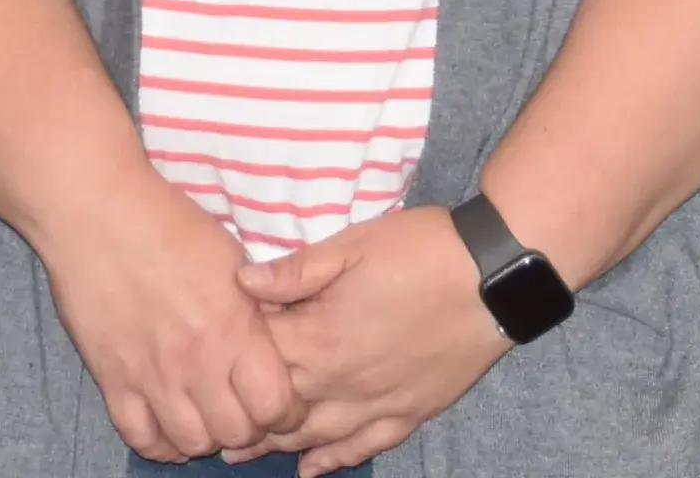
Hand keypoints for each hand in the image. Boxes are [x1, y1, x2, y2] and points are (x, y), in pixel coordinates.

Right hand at [31, 182, 303, 461]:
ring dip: (204, 435)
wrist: (97, 212)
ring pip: (192, 443)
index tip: (276, 398)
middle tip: (238, 405)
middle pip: (237, 435)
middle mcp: (198, 362)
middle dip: (247, 427)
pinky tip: (165, 422)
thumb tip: (276, 342)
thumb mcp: (233, 259)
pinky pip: (140, 437)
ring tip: (202, 413)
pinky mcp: (112, 379)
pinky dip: (159, 441)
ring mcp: (152, 375)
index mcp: (235, 329)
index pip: (276, 407)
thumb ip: (257, 309)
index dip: (284, 411)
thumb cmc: (169, 224)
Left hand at [233, 206, 508, 475]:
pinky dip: (334, 461)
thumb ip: (294, 271)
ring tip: (237, 453)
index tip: (205, 361)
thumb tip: (240, 283)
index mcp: (321, 338)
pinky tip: (312, 470)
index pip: (257, 361)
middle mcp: (343, 382)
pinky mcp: (410, 412)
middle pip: (276, 409)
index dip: (229, 362)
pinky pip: (364, 446)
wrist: (494, 276)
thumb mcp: (351, 245)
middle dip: (239, 415)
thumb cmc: (420, 251)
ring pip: (314, 437)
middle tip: (207, 421)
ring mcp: (378, 402)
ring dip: (274, 446)